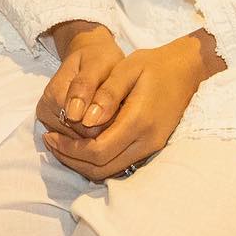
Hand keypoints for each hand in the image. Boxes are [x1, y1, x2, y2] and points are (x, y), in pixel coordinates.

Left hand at [40, 30, 225, 182]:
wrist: (186, 70)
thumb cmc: (154, 64)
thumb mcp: (127, 68)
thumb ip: (107, 94)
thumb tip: (85, 120)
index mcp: (139, 121)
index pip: (98, 150)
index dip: (70, 149)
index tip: (49, 135)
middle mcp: (147, 142)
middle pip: (102, 168)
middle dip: (72, 159)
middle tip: (49, 142)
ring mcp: (151, 148)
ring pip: (110, 171)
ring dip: (82, 163)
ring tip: (60, 144)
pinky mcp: (151, 147)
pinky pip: (119, 164)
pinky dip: (97, 160)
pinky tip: (82, 143)